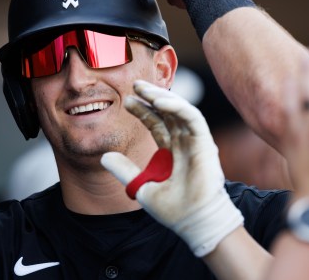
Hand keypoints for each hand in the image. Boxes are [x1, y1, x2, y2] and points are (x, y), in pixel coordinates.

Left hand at [101, 80, 242, 256]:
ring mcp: (195, 141)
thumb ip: (124, 170)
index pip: (157, 123)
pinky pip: (191, 118)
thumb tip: (104, 157)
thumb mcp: (141, 187)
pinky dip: (176, 107)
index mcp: (171, 151)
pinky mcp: (204, 142)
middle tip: (134, 86)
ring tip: (143, 89)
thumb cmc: (174, 209)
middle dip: (151, 97)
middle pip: (167, 112)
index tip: (127, 102)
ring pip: (179, 110)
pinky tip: (159, 102)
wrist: (193, 222)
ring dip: (161, 97)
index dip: (143, 111)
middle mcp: (184, 143)